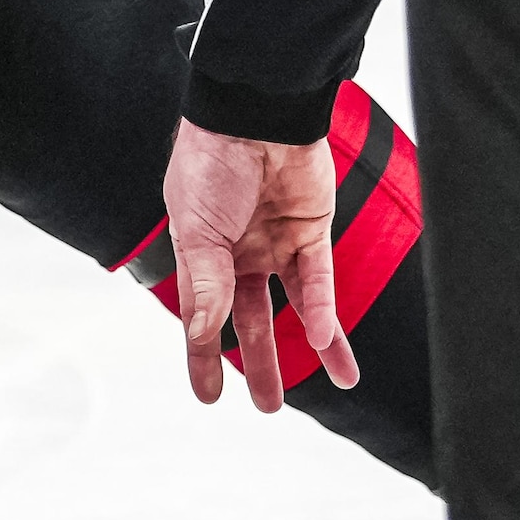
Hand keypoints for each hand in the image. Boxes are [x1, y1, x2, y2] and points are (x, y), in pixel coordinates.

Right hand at [157, 123, 355, 414]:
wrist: (257, 113)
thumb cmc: (211, 162)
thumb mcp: (196, 230)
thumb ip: (203, 283)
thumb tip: (201, 333)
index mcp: (201, 251)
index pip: (202, 315)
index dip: (202, 355)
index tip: (208, 395)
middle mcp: (239, 252)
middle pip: (251, 319)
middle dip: (260, 363)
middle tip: (267, 406)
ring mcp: (277, 242)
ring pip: (293, 307)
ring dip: (305, 346)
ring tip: (323, 385)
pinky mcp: (312, 230)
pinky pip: (319, 280)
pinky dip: (322, 310)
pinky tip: (323, 341)